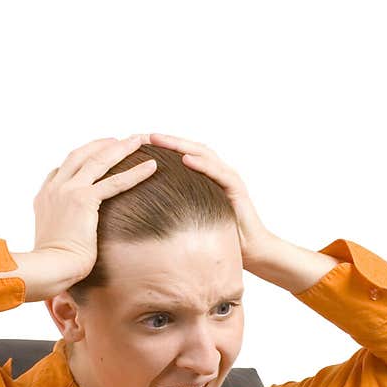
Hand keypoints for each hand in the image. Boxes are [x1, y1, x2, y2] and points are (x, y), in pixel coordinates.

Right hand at [14, 134, 157, 301]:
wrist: (48, 269)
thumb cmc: (52, 266)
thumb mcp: (52, 241)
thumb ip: (61, 230)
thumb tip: (72, 242)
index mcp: (44, 198)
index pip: (60, 171)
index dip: (79, 160)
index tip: (95, 155)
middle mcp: (54, 189)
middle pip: (79, 155)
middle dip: (101, 145)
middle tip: (121, 139)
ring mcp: (68, 191)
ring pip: (98, 161)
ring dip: (120, 148)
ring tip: (139, 140)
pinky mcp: (84, 200)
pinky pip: (114, 182)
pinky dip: (135, 172)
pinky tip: (151, 165)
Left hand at [147, 132, 279, 277]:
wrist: (250, 250)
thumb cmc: (220, 237)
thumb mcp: (192, 220)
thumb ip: (176, 209)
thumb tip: (147, 211)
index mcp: (206, 177)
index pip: (182, 155)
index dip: (161, 148)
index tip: (137, 144)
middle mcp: (217, 172)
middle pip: (189, 148)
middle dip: (166, 141)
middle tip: (142, 136)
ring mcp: (228, 177)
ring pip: (202, 153)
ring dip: (179, 145)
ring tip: (158, 140)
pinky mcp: (236, 188)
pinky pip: (217, 172)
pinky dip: (202, 164)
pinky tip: (185, 159)